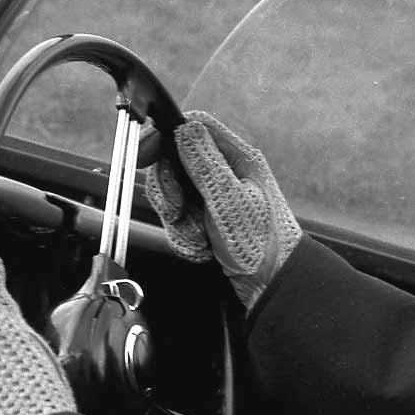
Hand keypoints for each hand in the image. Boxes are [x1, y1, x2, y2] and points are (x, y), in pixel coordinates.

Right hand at [144, 110, 301, 310]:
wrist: (270, 286)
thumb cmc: (262, 245)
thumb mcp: (231, 201)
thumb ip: (206, 164)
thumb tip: (185, 129)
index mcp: (236, 158)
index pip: (194, 128)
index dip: (165, 136)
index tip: (143, 154)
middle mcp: (223, 174)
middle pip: (173, 164)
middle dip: (169, 193)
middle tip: (178, 211)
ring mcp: (212, 198)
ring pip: (172, 197)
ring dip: (179, 223)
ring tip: (200, 239)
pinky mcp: (204, 221)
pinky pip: (177, 223)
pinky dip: (184, 240)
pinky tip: (204, 250)